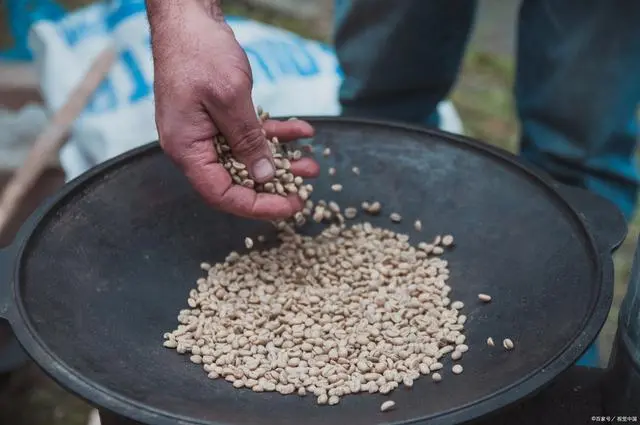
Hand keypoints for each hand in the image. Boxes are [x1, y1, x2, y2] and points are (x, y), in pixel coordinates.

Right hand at [147, 0, 318, 219]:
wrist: (188, 17)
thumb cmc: (199, 52)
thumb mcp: (230, 97)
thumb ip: (247, 139)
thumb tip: (263, 176)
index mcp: (187, 149)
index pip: (221, 194)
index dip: (256, 206)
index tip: (288, 207)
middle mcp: (194, 146)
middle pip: (236, 181)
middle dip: (275, 186)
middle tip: (305, 190)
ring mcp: (205, 132)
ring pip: (247, 158)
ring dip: (281, 161)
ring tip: (311, 163)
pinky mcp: (217, 118)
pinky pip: (248, 134)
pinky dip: (274, 134)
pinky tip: (302, 130)